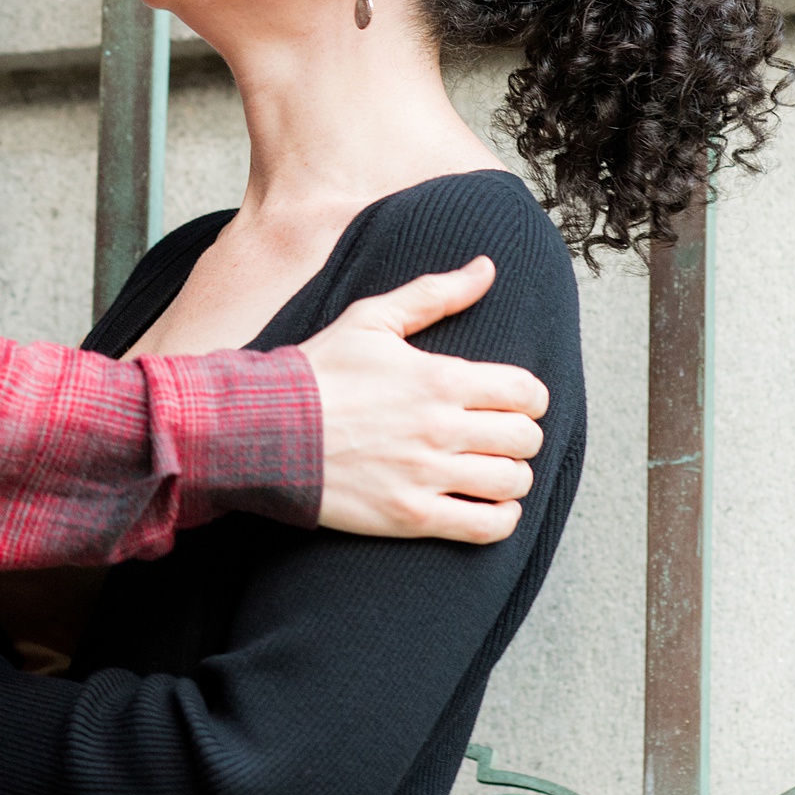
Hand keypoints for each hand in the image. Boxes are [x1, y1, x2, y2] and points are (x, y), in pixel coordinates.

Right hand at [299, 257, 547, 544]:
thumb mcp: (372, 318)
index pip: (527, 392)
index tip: (513, 402)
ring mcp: (426, 475)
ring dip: (512, 476)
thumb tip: (486, 267)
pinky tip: (488, 507)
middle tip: (498, 437)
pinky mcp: (410, 515)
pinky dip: (501, 518)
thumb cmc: (319, 372)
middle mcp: (441, 428)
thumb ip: (435, 293)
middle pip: (526, 438)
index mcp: (440, 378)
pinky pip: (486, 526)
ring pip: (514, 482)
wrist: (265, 429)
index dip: (530, 397)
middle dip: (521, 435)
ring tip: (492, 471)